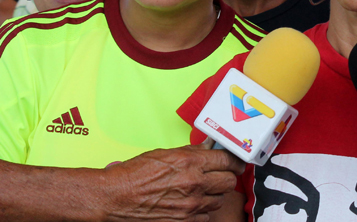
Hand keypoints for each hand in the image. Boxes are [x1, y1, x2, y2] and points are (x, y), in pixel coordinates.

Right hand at [101, 140, 245, 221]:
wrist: (116, 198)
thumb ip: (191, 151)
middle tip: (220, 174)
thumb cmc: (135, 175)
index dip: (234, 160)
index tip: (235, 161)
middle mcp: (194, 184)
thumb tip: (208, 148)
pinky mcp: (184, 221)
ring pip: (220, 199)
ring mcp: (191, 205)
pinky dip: (203, 210)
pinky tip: (193, 202)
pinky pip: (206, 216)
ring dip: (215, 194)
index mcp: (190, 163)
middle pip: (230, 181)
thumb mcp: (165, 153)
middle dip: (227, 176)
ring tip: (202, 188)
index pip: (228, 160)